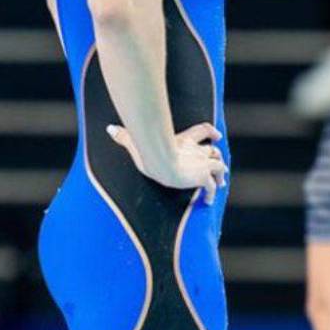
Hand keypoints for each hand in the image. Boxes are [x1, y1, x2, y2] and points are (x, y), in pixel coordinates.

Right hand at [107, 121, 228, 204]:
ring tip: (220, 183)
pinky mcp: (203, 176)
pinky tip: (208, 201)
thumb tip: (108, 129)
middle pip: (213, 151)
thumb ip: (125, 136)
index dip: (210, 132)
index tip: (216, 135)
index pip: (202, 130)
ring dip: (219, 174)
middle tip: (220, 166)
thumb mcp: (136, 143)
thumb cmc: (148, 152)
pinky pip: (212, 185)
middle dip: (216, 157)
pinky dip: (212, 192)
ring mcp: (201, 163)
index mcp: (183, 140)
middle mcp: (195, 150)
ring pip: (218, 166)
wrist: (161, 162)